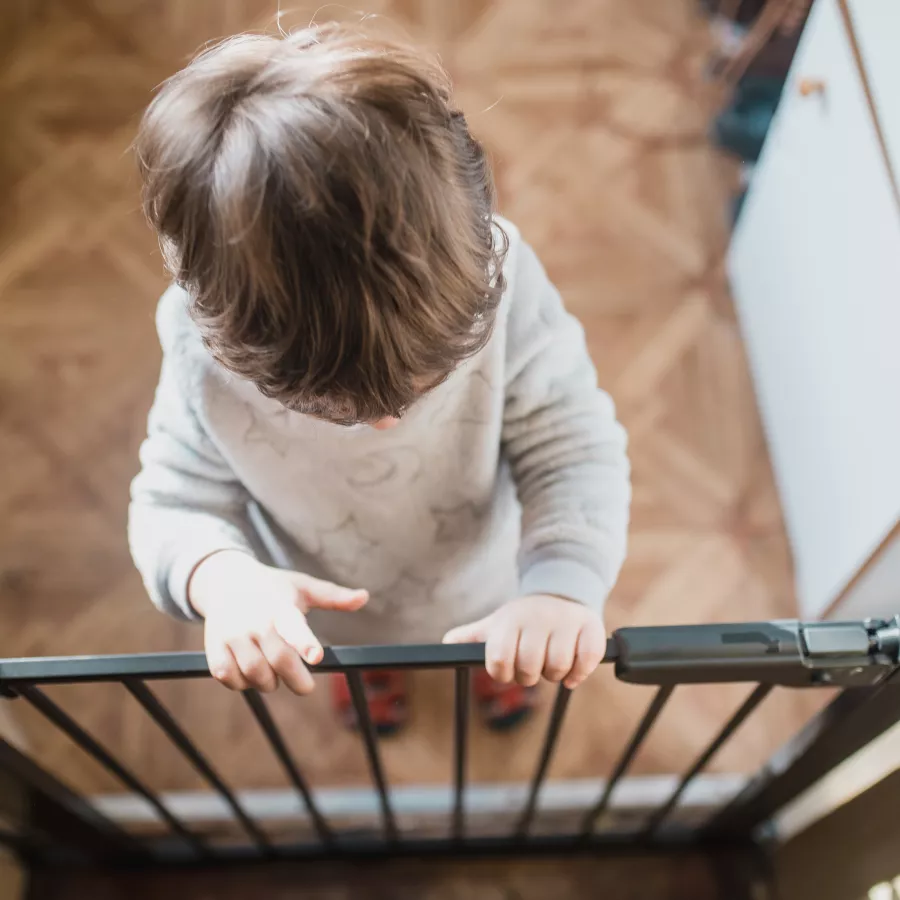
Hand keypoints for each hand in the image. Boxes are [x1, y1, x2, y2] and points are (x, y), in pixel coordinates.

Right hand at [189, 551, 367, 694]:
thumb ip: (333, 597)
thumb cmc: (273, 588)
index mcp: (281, 606)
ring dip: (269, 682)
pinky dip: (242, 683)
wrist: (226, 580)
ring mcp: (233, 634)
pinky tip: (251, 675)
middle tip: (306, 686)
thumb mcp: (303, 587)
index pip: (294, 626)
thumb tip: (365, 597)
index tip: (316, 656)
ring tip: (276, 675)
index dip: (305, 643)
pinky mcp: (215, 646)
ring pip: (254, 673)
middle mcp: (256, 620)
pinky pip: (229, 677)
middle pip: (278, 660)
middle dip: (296, 679)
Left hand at [442, 595, 605, 688]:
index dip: (503, 673)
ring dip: (555, 675)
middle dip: (529, 676)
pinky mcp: (590, 626)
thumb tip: (445, 645)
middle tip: (532, 667)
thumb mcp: (495, 624)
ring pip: (558, 666)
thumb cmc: (522, 619)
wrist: (560, 592)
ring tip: (551, 665)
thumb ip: (469, 636)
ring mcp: (565, 622)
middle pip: (529, 667)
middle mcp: (537, 619)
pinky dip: (580, 673)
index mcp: (510, 621)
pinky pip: (587, 659)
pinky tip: (572, 673)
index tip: (508, 670)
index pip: (499, 660)